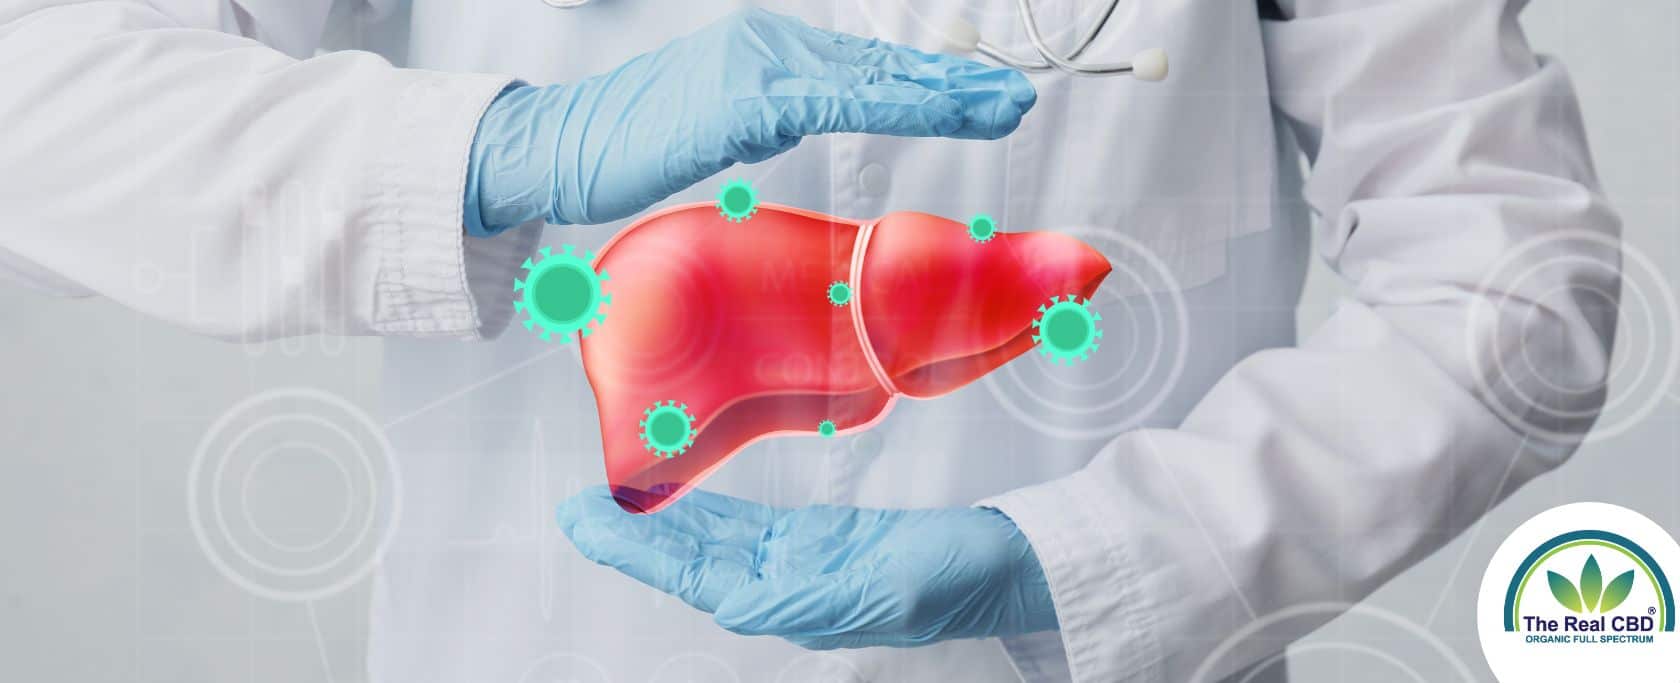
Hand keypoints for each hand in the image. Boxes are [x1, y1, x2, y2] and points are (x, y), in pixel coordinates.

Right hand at [463, 8, 1036, 234]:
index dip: (924, 82)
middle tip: (1015, 94)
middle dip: (953, 83)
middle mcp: (770, 43)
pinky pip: (842, 103)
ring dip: (945, 95)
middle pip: (880, 66)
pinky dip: (899, 108)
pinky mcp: (749, 97)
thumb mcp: (713, 125)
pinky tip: (944, 114)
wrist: (560, 146)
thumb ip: (764, 114)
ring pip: (874, 81)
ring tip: (1002, 104)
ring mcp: (760, 64)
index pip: (860, 68)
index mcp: (764, 50)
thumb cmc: (627, 145)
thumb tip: (796, 124)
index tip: (977, 93)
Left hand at [556, 486, 1057, 648]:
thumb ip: (809, 600)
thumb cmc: (957, 577)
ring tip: (609, 503)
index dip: (640, 554)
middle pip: (692, 563)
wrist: (1008, 566)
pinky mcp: (822, 542)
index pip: (697, 578)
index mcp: (795, 605)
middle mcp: (788, 590)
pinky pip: (749, 530)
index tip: (589, 526)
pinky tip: (683, 504)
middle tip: (574, 509)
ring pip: (713, 544)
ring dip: (662, 525)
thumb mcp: (886, 588)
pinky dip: (709, 515)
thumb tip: (734, 606)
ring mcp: (803, 565)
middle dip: (632, 539)